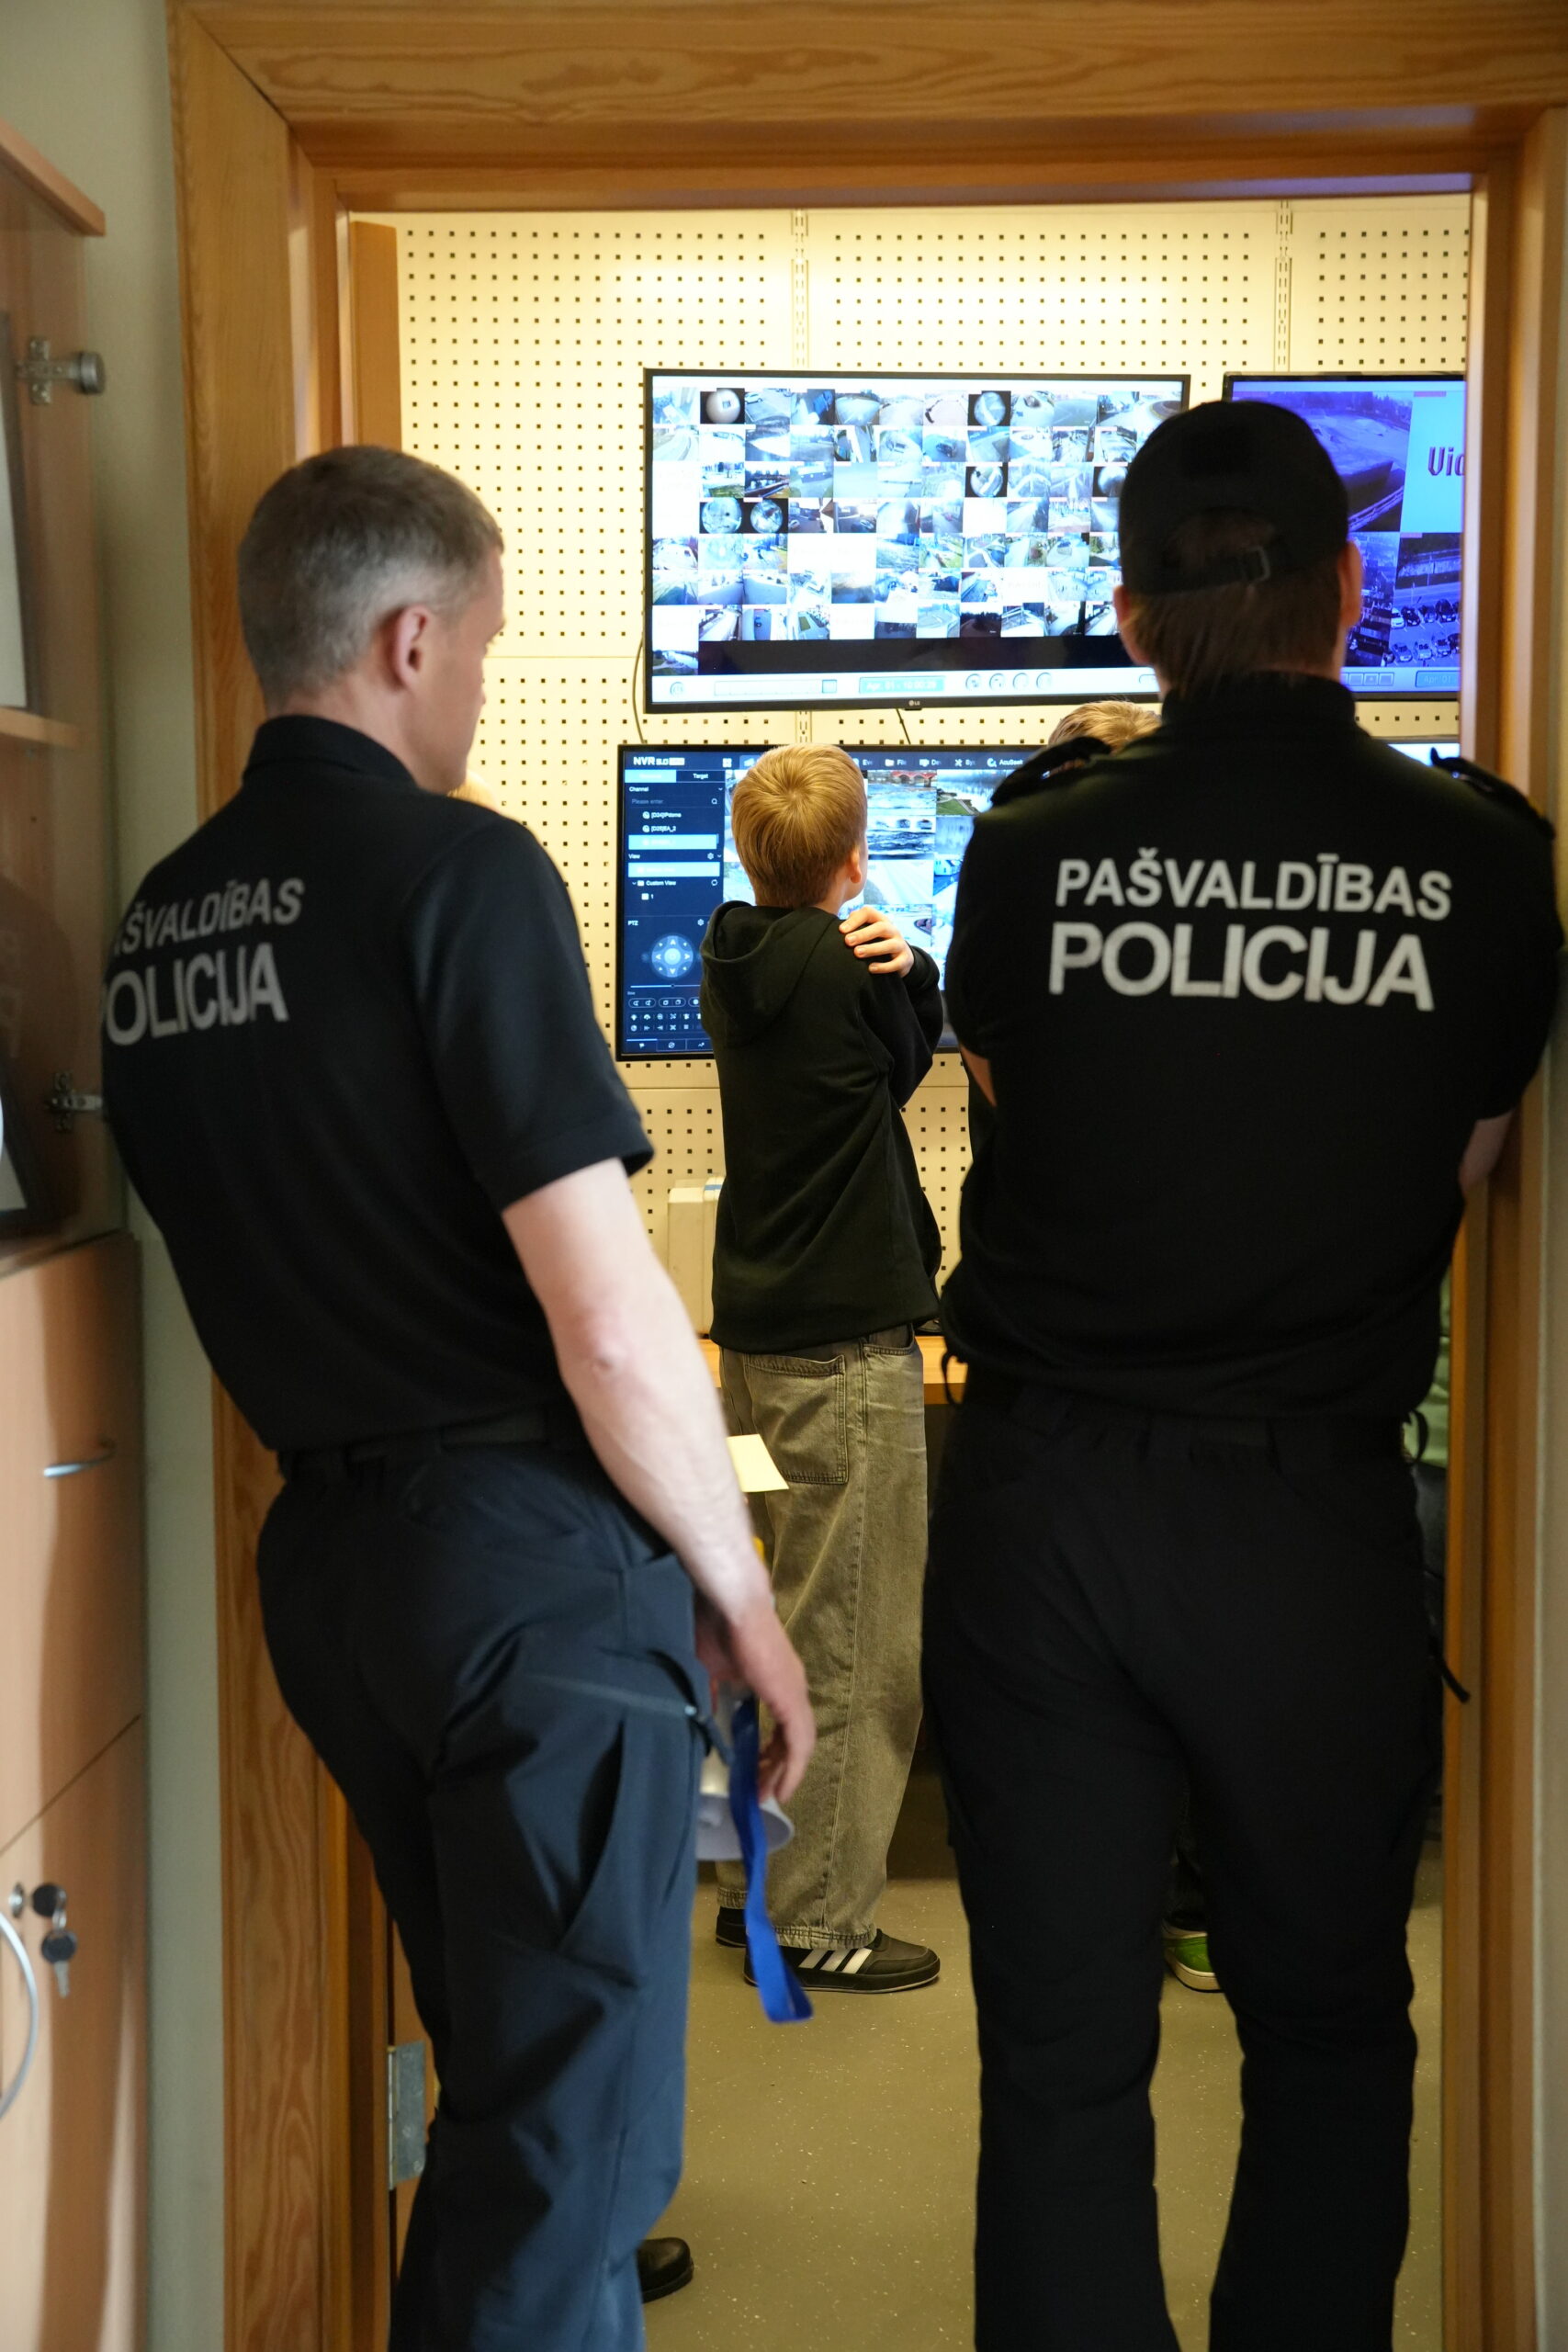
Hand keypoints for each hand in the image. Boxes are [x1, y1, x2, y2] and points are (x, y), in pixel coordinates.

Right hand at [695, 1593, 814, 1804]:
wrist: (730, 1604)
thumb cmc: (717, 1629)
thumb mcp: (711, 1671)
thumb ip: (714, 1696)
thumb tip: (705, 1718)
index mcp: (776, 1681)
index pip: (782, 1727)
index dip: (772, 1753)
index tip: (755, 1774)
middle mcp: (792, 1687)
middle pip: (793, 1740)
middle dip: (776, 1769)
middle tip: (758, 1793)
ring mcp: (794, 1691)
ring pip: (799, 1744)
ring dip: (784, 1772)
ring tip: (767, 1796)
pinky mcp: (790, 1697)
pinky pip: (798, 1742)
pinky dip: (793, 1768)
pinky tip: (781, 1788)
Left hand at [841, 905, 913, 976]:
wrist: (902, 957)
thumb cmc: (877, 941)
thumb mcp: (868, 930)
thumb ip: (855, 925)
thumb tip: (841, 927)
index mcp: (881, 920)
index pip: (869, 913)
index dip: (855, 920)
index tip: (841, 930)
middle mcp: (892, 930)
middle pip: (881, 927)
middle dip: (863, 934)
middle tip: (847, 941)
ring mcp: (900, 944)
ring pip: (890, 945)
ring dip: (873, 948)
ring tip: (857, 953)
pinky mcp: (905, 960)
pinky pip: (897, 963)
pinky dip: (884, 966)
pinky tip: (871, 968)